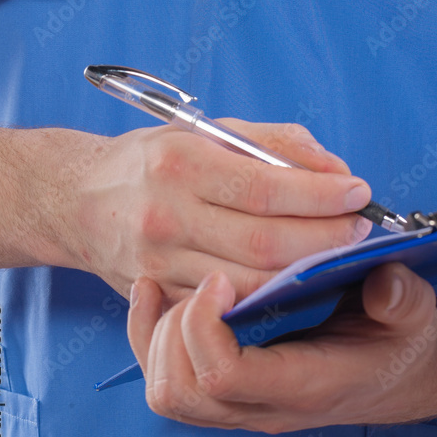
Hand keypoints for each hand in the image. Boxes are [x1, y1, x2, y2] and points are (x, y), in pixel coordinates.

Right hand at [35, 121, 372, 305]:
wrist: (77, 200)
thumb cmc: (155, 159)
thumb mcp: (208, 131)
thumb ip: (276, 144)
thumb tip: (335, 168)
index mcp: (181, 162)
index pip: (266, 188)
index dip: (321, 195)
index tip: (358, 192)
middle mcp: (167, 215)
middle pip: (264, 243)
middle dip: (326, 238)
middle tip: (359, 227)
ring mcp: (161, 263)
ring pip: (250, 283)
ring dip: (305, 271)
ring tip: (337, 251)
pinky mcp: (161, 296)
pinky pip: (227, 305)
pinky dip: (271, 295)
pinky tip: (298, 277)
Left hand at [127, 262, 436, 431]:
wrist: (398, 370)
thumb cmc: (399, 337)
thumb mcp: (413, 312)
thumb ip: (402, 299)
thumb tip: (385, 284)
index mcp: (306, 385)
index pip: (226, 378)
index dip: (206, 326)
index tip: (220, 278)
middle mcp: (266, 406)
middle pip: (182, 391)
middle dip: (176, 328)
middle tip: (204, 281)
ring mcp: (243, 405)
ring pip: (168, 392)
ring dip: (158, 335)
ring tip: (178, 285)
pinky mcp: (229, 393)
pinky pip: (168, 381)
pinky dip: (149, 338)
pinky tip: (156, 295)